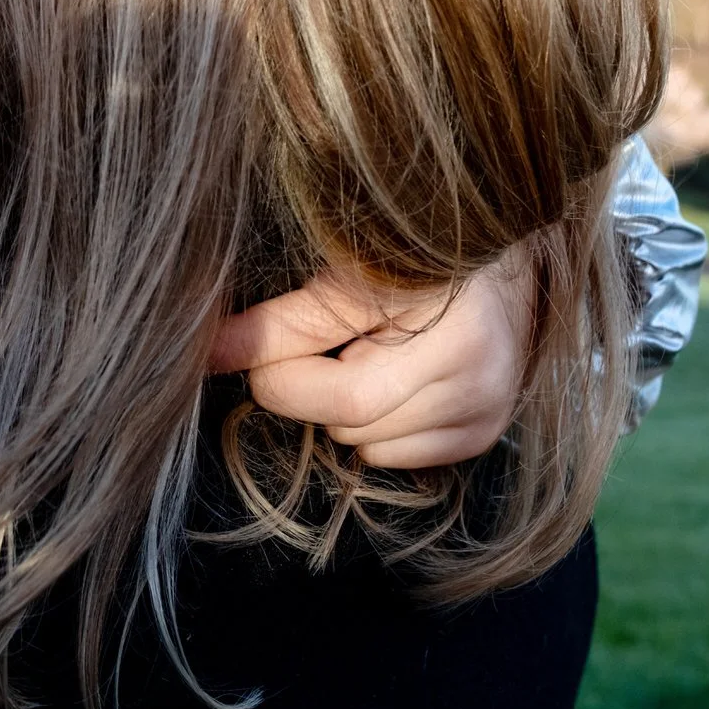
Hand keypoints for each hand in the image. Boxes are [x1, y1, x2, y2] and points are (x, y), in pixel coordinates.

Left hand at [210, 249, 535, 468]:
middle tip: (323, 344)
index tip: (240, 347)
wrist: (500, 257)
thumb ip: (282, 320)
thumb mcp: (349, 269)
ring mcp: (487, 405)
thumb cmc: (413, 252)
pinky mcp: (484, 432)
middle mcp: (477, 368)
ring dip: (344, 409)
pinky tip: (396, 380)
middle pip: (347, 419)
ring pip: (364, 443)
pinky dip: (375, 426)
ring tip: (372, 352)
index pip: (337, 383)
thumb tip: (209, 353)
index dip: (274, 368)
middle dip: (310, 387)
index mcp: (447, 317)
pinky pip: (391, 456)